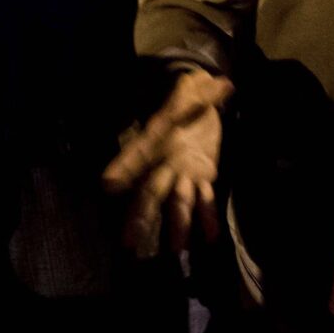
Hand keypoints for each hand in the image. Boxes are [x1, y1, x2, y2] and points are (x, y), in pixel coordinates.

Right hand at [102, 69, 230, 253]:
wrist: (198, 99)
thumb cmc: (192, 94)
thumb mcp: (198, 89)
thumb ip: (210, 91)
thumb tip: (225, 84)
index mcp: (160, 135)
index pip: (139, 151)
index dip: (124, 166)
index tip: (108, 184)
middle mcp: (167, 158)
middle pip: (151, 188)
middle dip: (142, 213)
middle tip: (130, 238)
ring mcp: (183, 170)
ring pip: (176, 200)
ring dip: (176, 223)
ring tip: (175, 248)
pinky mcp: (202, 175)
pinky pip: (203, 198)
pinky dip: (207, 216)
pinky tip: (209, 236)